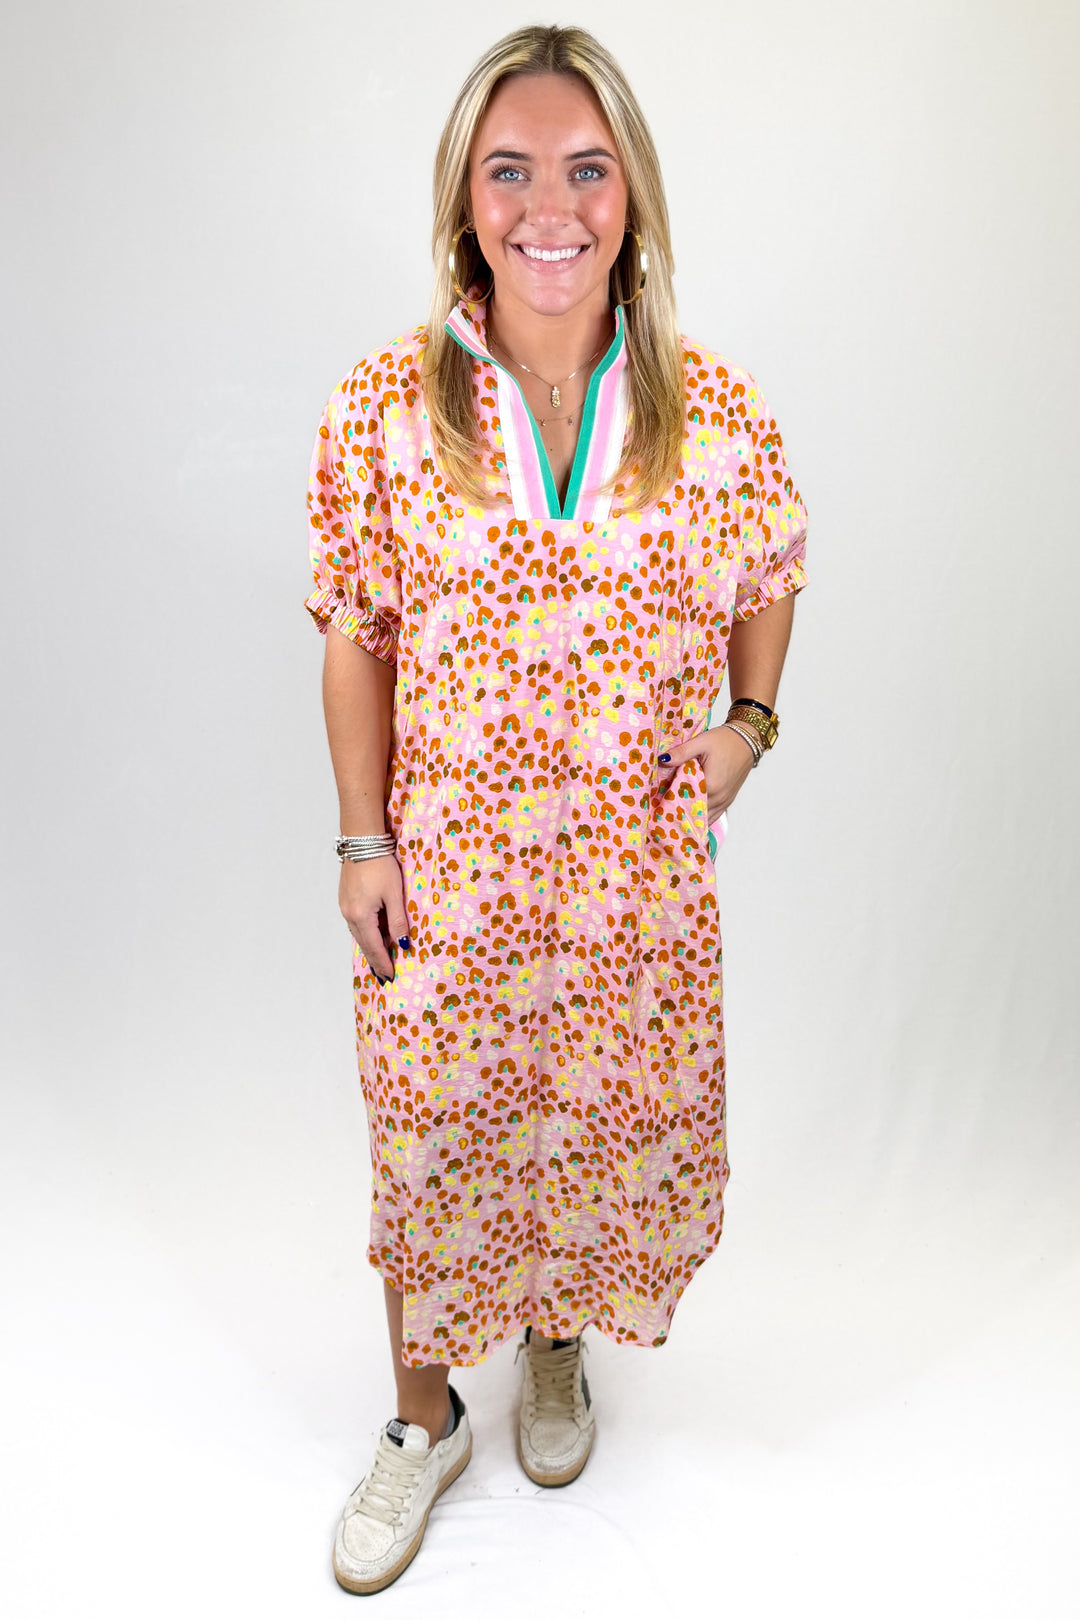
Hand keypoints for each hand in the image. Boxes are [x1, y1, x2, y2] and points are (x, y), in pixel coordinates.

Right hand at [338, 854, 410, 983]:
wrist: (361, 842)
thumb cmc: (380, 865)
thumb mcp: (394, 894)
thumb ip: (398, 921)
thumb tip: (403, 944)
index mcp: (361, 916)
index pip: (374, 947)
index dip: (383, 962)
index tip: (390, 977)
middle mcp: (349, 914)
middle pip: (363, 944)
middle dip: (375, 960)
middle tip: (384, 975)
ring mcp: (345, 906)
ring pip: (358, 934)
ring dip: (369, 948)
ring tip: (379, 960)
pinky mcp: (345, 899)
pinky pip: (355, 924)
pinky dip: (364, 934)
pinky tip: (371, 936)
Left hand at [658, 725, 755, 821]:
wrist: (747, 740)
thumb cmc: (725, 740)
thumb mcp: (701, 742)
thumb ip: (681, 753)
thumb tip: (662, 760)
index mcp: (711, 785)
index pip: (687, 802)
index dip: (672, 805)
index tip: (659, 807)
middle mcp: (719, 797)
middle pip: (696, 813)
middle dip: (680, 814)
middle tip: (663, 815)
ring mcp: (725, 801)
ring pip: (706, 818)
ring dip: (692, 818)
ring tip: (675, 820)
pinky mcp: (729, 800)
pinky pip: (714, 816)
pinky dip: (703, 818)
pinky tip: (692, 818)